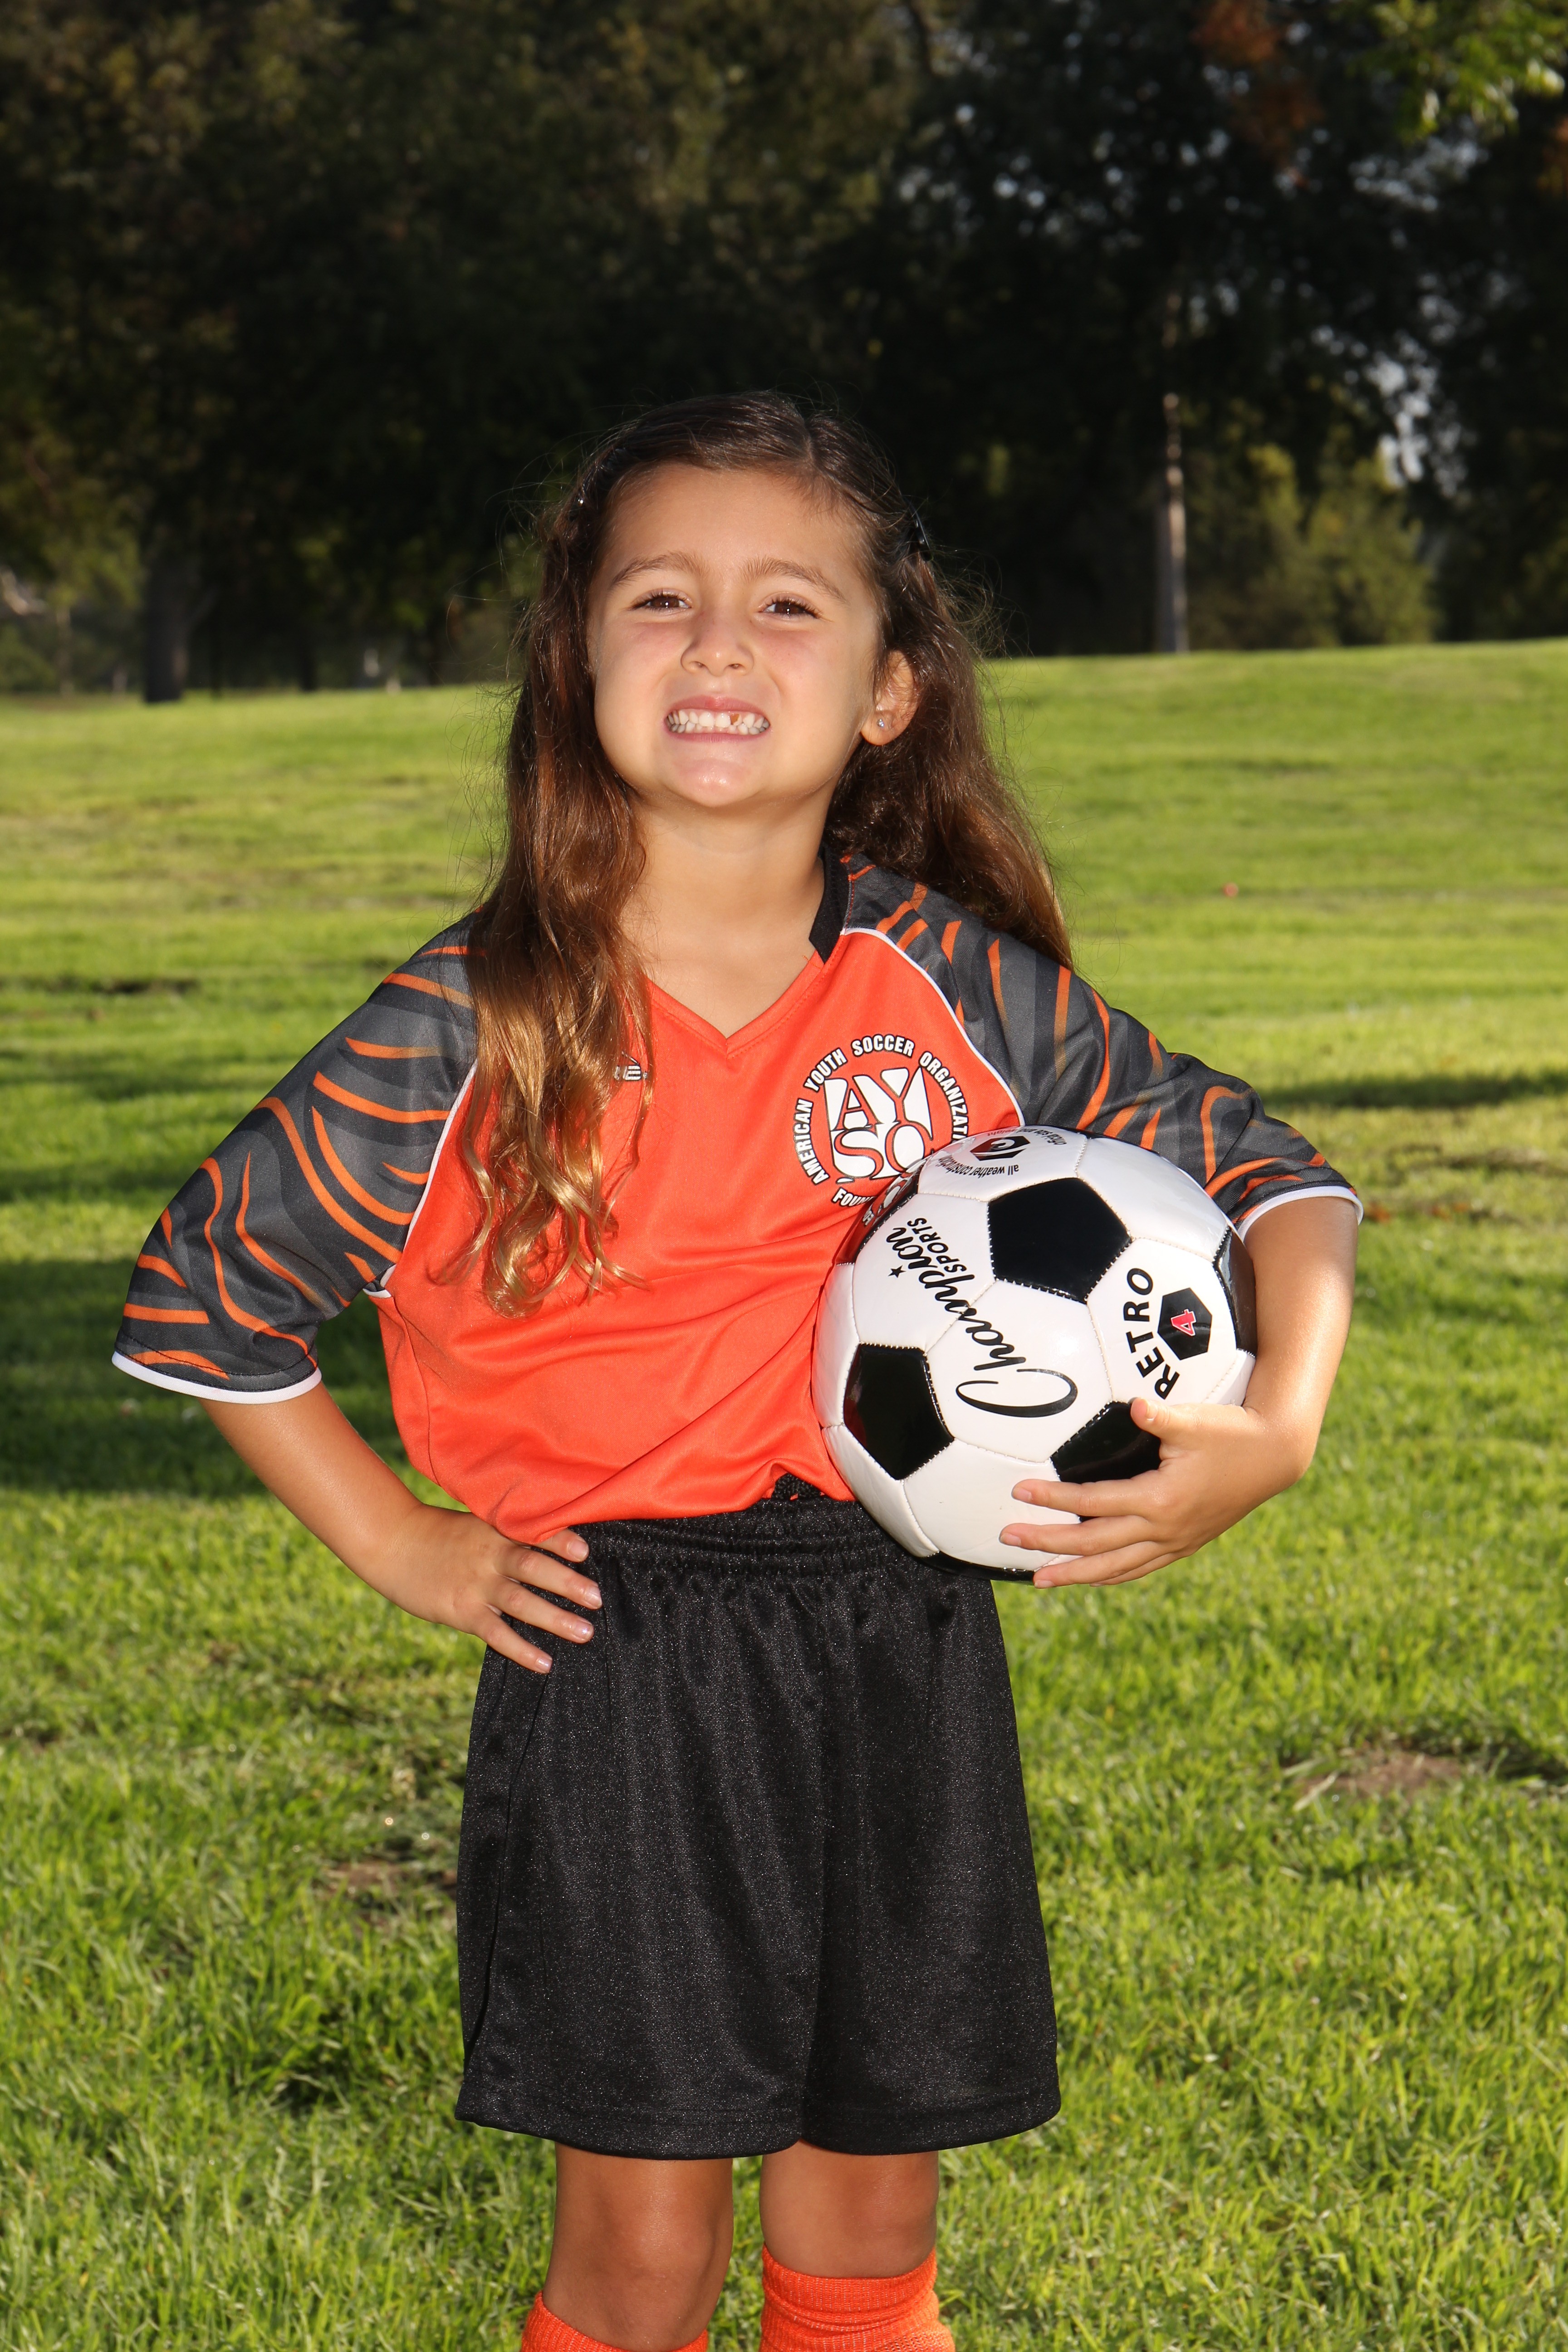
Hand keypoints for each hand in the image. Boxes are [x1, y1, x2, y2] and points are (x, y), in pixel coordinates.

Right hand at [378, 1501, 600, 1673]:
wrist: (393, 1543)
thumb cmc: (439, 1535)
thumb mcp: (475, 1526)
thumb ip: (507, 1537)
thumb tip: (548, 1551)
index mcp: (495, 1532)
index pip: (534, 1534)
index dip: (561, 1541)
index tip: (586, 1550)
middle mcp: (489, 1555)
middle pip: (534, 1567)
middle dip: (568, 1583)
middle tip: (597, 1599)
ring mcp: (475, 1584)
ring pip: (521, 1602)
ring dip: (555, 1618)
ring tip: (585, 1632)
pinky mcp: (461, 1611)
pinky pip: (497, 1633)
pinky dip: (521, 1649)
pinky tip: (544, 1662)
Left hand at [1000, 1390, 1313, 1587]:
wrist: (1274, 1456)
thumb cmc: (1232, 1433)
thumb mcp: (1196, 1420)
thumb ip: (1161, 1416)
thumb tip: (1135, 1404)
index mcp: (1161, 1500)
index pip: (1093, 1504)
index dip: (1054, 1499)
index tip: (1019, 1492)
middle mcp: (1165, 1530)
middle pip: (1094, 1544)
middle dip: (1048, 1544)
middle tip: (1008, 1538)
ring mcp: (1176, 1542)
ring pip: (1115, 1568)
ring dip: (1074, 1574)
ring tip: (1038, 1580)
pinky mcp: (1185, 1545)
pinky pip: (1139, 1568)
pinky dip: (1110, 1575)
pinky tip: (1090, 1579)